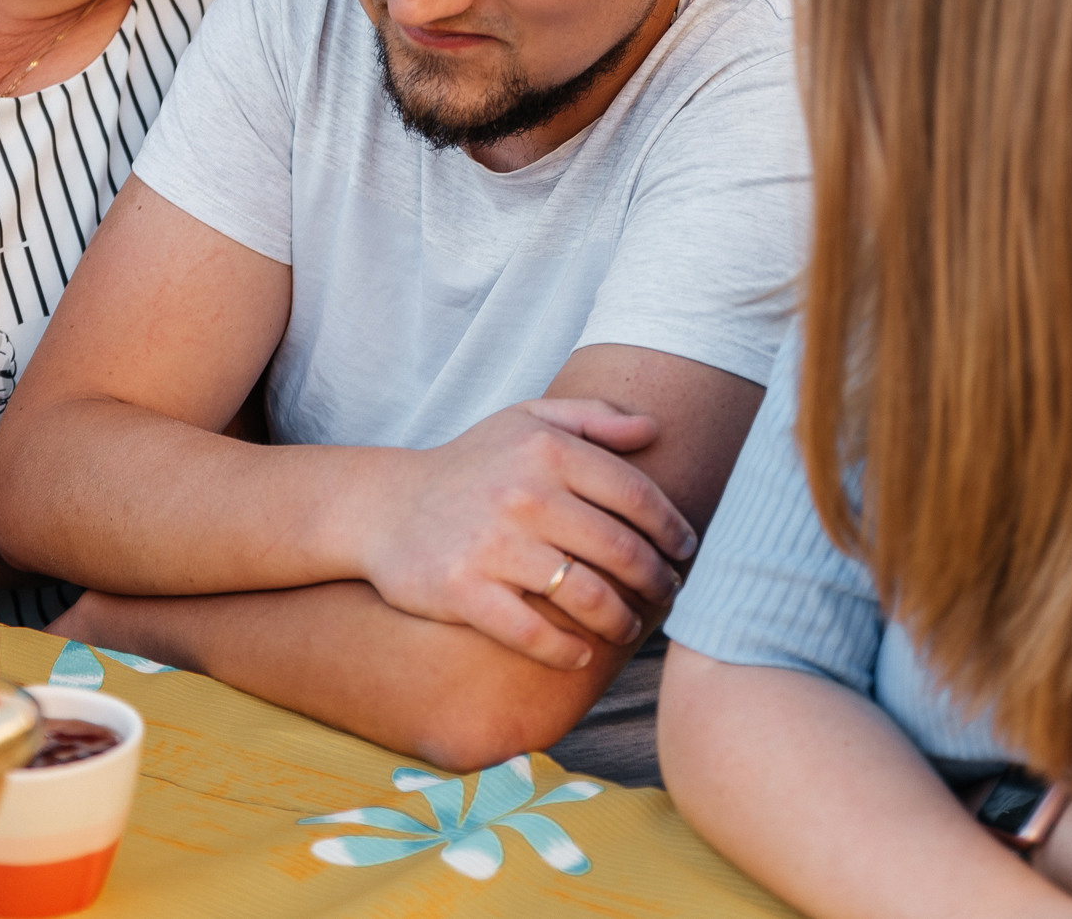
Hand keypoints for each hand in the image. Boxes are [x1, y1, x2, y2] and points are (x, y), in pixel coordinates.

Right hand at [354, 398, 695, 669]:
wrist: (386, 507)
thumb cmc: (471, 465)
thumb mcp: (525, 420)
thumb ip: (592, 417)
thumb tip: (654, 429)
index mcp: (546, 450)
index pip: (636, 496)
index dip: (672, 529)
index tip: (686, 550)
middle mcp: (524, 494)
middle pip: (621, 550)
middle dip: (656, 580)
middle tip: (667, 594)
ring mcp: (493, 545)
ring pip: (586, 596)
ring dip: (621, 621)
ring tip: (629, 627)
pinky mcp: (464, 590)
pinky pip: (532, 633)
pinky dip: (566, 650)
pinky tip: (581, 654)